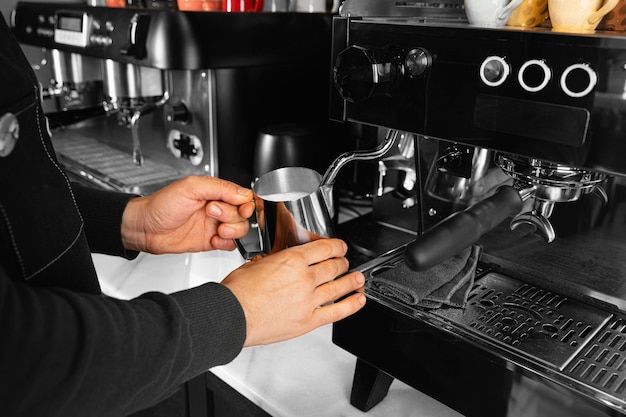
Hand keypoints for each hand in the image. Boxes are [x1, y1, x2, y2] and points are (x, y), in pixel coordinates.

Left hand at [121, 176, 254, 252]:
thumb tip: (243, 193)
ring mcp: (214, 224)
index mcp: (215, 191)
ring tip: (217, 230)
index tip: (241, 208)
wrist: (145, 229)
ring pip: (239, 229)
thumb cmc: (161, 205)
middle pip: (243, 214)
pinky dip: (226, 244)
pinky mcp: (211, 240)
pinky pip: (230, 244)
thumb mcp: (191, 187)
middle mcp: (217, 207)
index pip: (243, 196)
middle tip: (212, 213)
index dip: (246, 203)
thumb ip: (219, 187)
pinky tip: (214, 240)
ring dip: (232, 231)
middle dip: (232, 216)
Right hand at [221, 238, 365, 345]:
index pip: (324, 248)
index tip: (339, 247)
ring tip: (358, 278)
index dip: (337, 246)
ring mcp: (309, 300)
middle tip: (345, 262)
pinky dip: (351, 305)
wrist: (231, 316)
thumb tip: (280, 261)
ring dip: (352, 280)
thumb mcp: (256, 264)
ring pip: (340, 286)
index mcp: (292, 260)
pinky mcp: (309, 321)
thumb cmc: (237, 292)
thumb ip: (275, 261)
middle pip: (334, 265)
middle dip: (342, 262)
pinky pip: (337, 311)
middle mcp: (305, 278)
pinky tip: (359, 300)